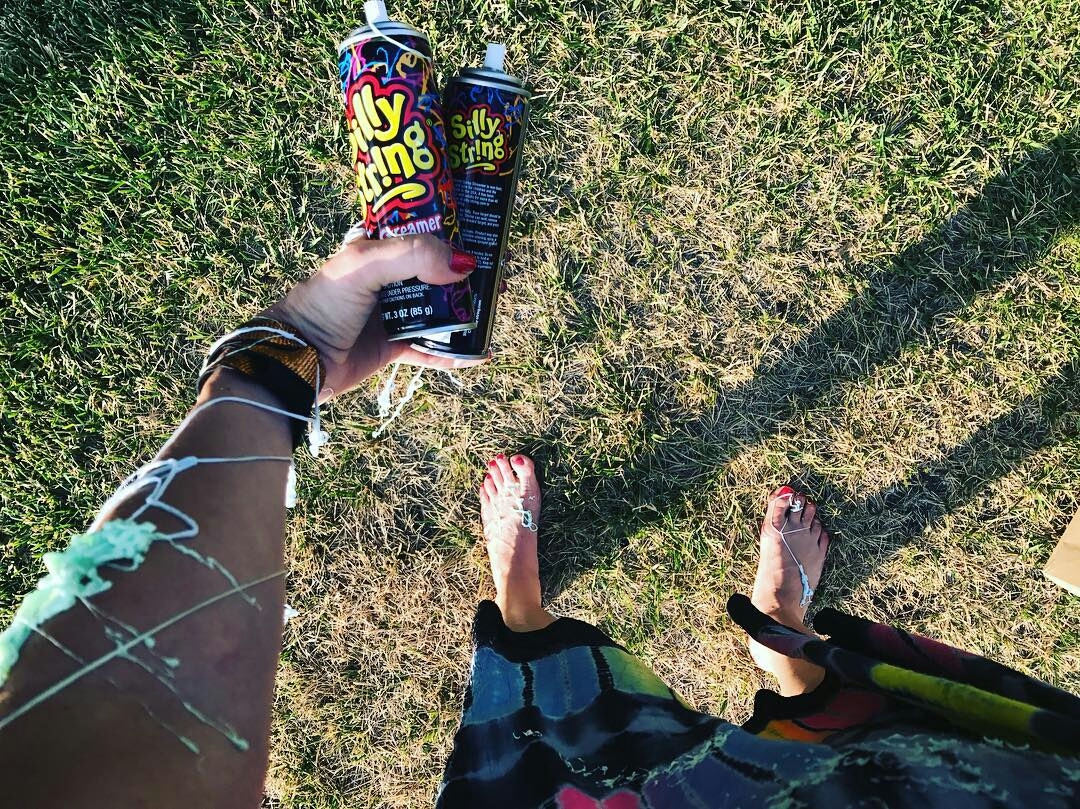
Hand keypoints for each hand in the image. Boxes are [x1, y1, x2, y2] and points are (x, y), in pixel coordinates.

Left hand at [266, 234, 487, 399]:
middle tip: (500, 277)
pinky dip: (454, 352)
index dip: (454, 232)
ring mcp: (394, 313)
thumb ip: (412, 255)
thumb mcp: (364, 264)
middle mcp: (389, 278)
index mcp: (378, 248)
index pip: (423, 232)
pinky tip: (478, 353)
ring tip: (495, 312)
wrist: (298, 359)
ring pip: (441, 309)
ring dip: (468, 312)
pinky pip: (432, 348)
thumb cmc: (323, 303)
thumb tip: (464, 265)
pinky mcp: (394, 346)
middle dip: (470, 275)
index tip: (487, 234)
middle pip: (439, 272)